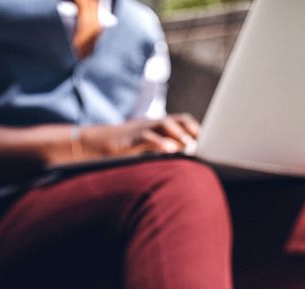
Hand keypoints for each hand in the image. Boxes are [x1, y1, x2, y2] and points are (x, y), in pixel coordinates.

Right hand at [78, 114, 199, 158]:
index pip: (178, 119)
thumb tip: (186, 153)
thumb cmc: (128, 147)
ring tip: (190, 146)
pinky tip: (170, 151)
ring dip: (178, 135)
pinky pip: (148, 138)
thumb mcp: (149, 145)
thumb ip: (165, 146)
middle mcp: (151, 123)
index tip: (204, 135)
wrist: (100, 142)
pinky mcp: (132, 137)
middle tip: (200, 141)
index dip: (191, 125)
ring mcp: (142, 128)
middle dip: (188, 129)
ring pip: (163, 125)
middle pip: (174, 120)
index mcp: (157, 124)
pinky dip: (160, 143)